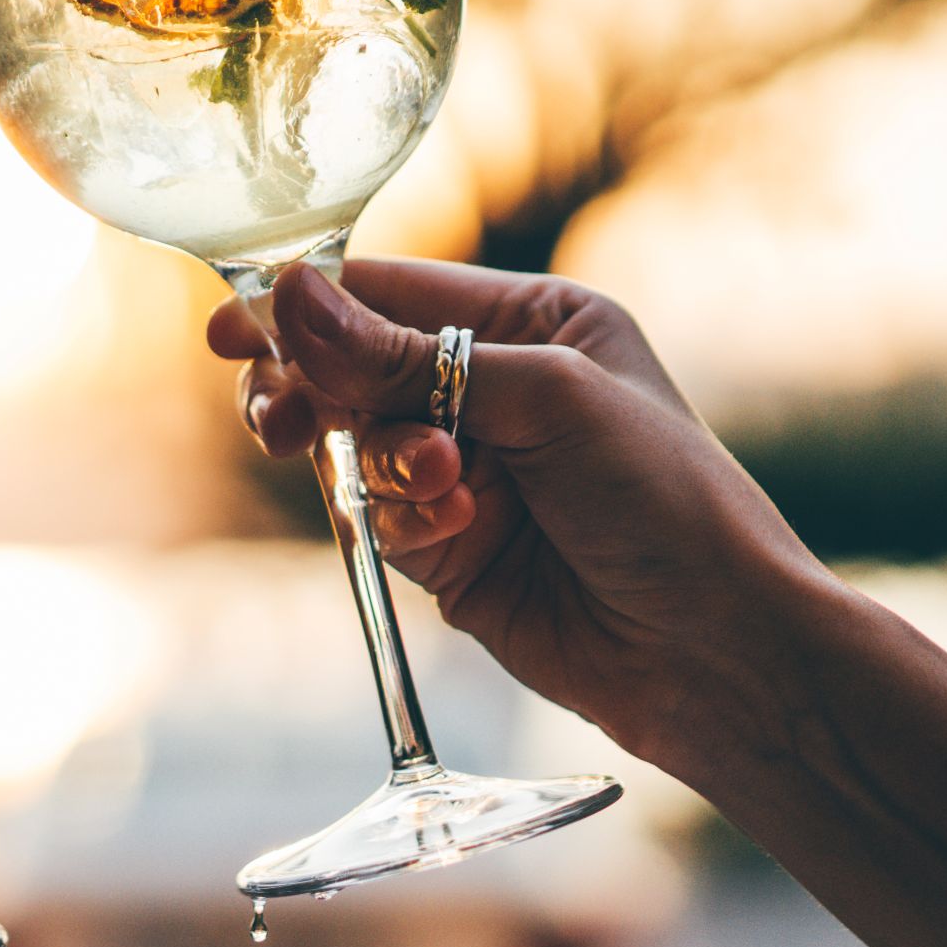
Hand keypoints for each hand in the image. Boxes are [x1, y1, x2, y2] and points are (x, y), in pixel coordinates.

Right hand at [209, 260, 845, 777]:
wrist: (714, 650)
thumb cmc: (666, 502)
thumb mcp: (545, 401)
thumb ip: (409, 358)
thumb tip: (288, 299)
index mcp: (534, 322)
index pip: (391, 296)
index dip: (308, 310)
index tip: (231, 331)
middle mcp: (496, 390)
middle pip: (352, 370)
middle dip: (318, 392)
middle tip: (283, 421)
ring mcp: (469, 472)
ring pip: (354, 447)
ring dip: (375, 463)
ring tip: (427, 482)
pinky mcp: (449, 550)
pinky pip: (378, 517)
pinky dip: (400, 521)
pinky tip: (457, 532)